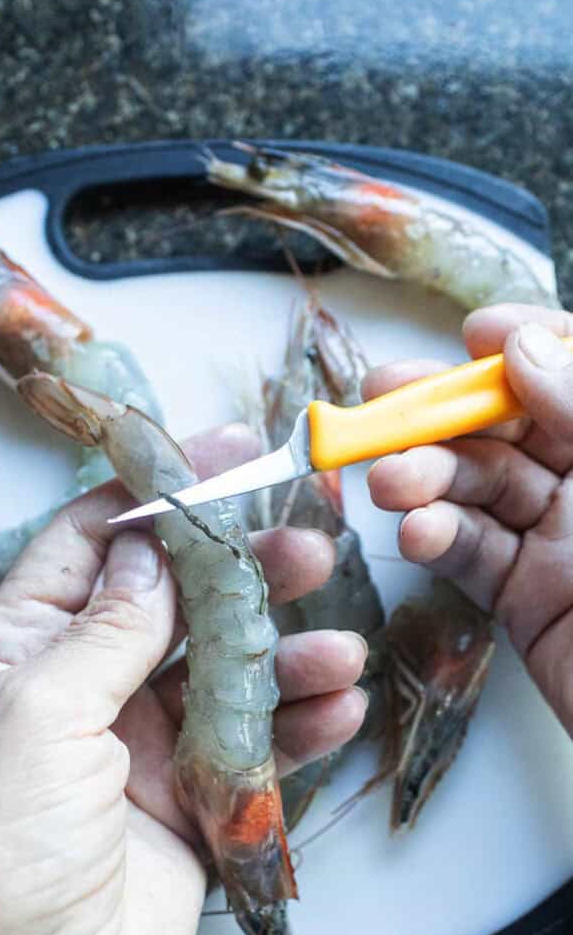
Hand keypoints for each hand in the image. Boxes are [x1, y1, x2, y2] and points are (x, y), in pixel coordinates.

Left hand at [0, 424, 366, 934]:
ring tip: (337, 639)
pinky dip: (300, 722)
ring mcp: (141, 738)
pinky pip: (256, 741)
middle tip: (305, 541)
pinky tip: (338, 703)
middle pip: (175, 598)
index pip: (92, 544)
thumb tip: (150, 546)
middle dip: (241, 569)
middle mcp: (83, 683)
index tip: (219, 456)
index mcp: (21, 649)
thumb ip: (105, 630)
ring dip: (287, 648)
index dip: (155, 492)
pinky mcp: (192, 793)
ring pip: (227, 667)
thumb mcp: (36, 718)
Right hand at [366, 303, 572, 735]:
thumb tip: (516, 347)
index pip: (569, 372)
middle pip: (508, 426)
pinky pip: (471, 555)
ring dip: (425, 480)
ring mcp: (558, 541)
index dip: (524, 345)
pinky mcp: (525, 598)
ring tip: (390, 486)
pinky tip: (415, 536)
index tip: (474, 336)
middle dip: (443, 412)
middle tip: (380, 400)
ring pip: (477, 489)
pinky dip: (435, 541)